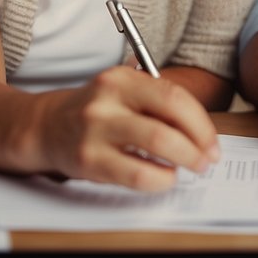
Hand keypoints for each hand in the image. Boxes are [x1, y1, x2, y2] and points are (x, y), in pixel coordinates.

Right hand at [38, 66, 219, 191]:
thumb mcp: (123, 91)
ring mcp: (96, 130)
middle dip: (198, 144)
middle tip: (207, 159)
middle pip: (169, 120)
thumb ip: (157, 102)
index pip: (174, 96)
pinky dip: (159, 179)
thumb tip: (202, 131)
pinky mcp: (88, 160)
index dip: (201, 123)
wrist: (45, 126)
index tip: (212, 142)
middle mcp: (108, 100)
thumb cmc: (96, 111)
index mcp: (122, 78)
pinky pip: (136, 174)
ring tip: (190, 168)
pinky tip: (164, 177)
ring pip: (156, 144)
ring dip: (183, 161)